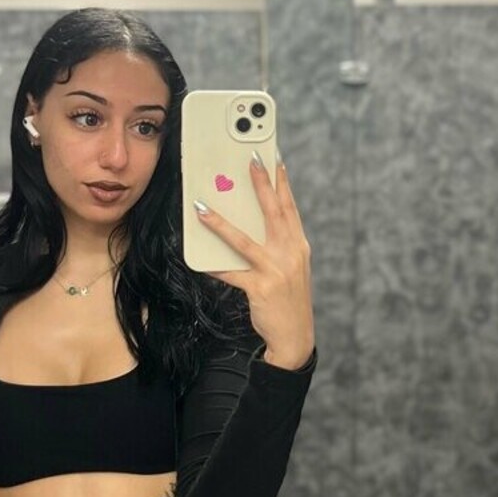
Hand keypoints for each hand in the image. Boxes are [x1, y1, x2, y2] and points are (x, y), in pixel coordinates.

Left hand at [194, 155, 313, 366]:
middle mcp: (290, 254)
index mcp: (298, 246)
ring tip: (202, 207)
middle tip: (250, 160)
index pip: (290, 208)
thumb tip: (251, 224)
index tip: (274, 159)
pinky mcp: (260, 288)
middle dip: (261, 184)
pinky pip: (231, 273)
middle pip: (273, 212)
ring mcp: (276, 271)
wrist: (295, 337)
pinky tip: (199, 259)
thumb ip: (277, 245)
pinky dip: (214, 266)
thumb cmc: (288, 300)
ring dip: (220, 222)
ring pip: (244, 240)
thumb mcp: (291, 268)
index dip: (282, 182)